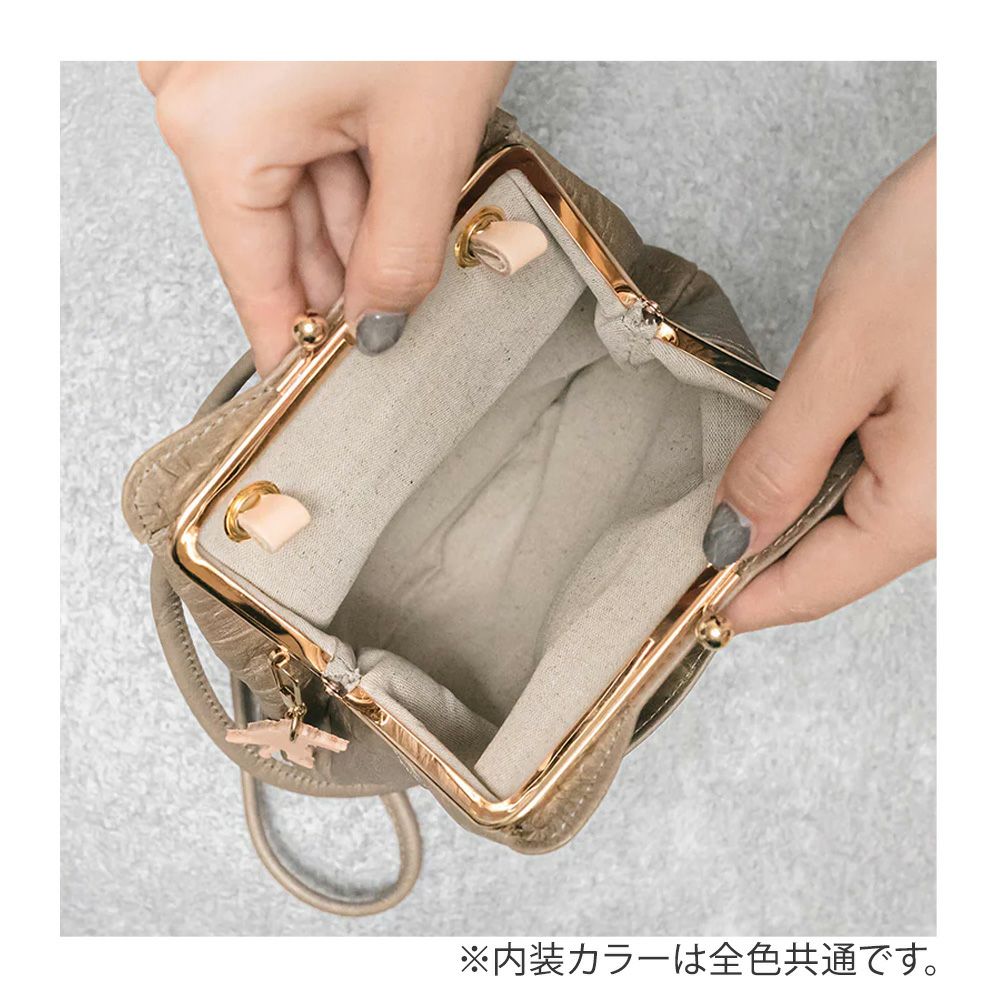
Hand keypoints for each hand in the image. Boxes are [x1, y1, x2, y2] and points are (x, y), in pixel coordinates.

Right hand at [139, 61, 512, 372]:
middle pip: (272, 230)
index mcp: (217, 127)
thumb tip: (379, 323)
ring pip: (291, 184)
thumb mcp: (428, 139)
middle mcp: (198, 93)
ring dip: (352, 225)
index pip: (253, 274)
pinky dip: (347, 172)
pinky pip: (297, 134)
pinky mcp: (255, 42)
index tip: (304, 383)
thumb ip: (402, 252)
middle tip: (382, 329)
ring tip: (404, 257)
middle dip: (337, 280)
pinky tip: (390, 197)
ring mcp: (220, 61)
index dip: (287, 338)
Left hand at [702, 139, 935, 631]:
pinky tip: (788, 453)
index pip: (811, 588)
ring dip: (786, 513)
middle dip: (755, 554)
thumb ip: (781, 458)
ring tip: (725, 494)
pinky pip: (875, 486)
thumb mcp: (844, 356)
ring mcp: (954, 477)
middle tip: (682, 540)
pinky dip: (822, 477)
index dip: (737, 599)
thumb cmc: (954, 244)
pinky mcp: (949, 443)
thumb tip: (732, 536)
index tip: (678, 600)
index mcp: (925, 505)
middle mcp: (950, 506)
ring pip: (850, 525)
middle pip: (831, 564)